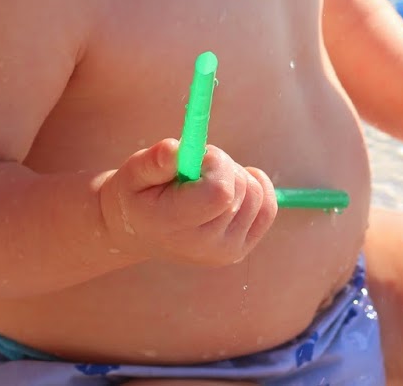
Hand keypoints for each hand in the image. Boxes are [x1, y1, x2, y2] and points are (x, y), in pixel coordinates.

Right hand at [99, 138, 277, 265]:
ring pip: (256, 194)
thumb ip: (155, 160)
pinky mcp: (240, 251)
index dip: (216, 164)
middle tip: (195, 170)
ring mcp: (225, 252)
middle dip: (223, 165)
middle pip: (240, 188)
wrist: (138, 230)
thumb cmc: (137, 194)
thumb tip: (178, 149)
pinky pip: (267, 209)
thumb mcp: (134, 171)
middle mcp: (203, 246)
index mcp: (173, 226)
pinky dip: (257, 188)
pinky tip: (233, 186)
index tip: (197, 158)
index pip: (220, 192)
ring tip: (206, 182)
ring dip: (236, 176)